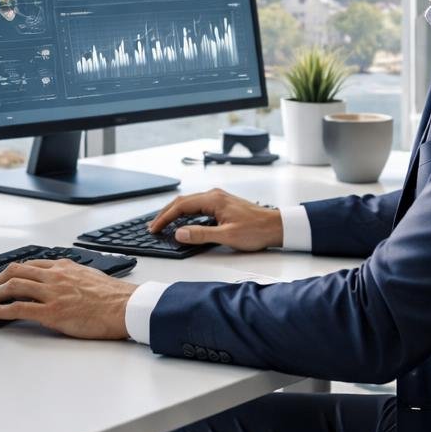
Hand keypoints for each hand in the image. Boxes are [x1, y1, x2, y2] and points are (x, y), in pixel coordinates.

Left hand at [0, 260, 136, 338]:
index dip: (10, 273)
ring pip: (12, 286)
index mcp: (63, 267)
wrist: (126, 307)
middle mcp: (54, 276)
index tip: (2, 281)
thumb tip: (61, 284)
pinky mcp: (52, 312)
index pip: (29, 264)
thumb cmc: (113, 297)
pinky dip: (0, 310)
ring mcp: (52, 293)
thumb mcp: (88, 277)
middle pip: (14, 271)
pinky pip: (18, 308)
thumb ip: (70, 277)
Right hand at [147, 188, 282, 251]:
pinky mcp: (222, 204)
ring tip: (164, 224)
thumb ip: (201, 234)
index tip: (154, 228)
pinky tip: (183, 221)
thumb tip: (179, 233)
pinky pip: (197, 206)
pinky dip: (185, 213)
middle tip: (153, 226)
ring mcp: (218, 198)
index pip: (180, 206)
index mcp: (213, 200)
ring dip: (174, 213)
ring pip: (189, 203)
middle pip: (182, 202)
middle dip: (165, 214)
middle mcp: (214, 195)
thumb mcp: (227, 236)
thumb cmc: (257, 230)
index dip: (165, 218)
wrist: (276, 226)